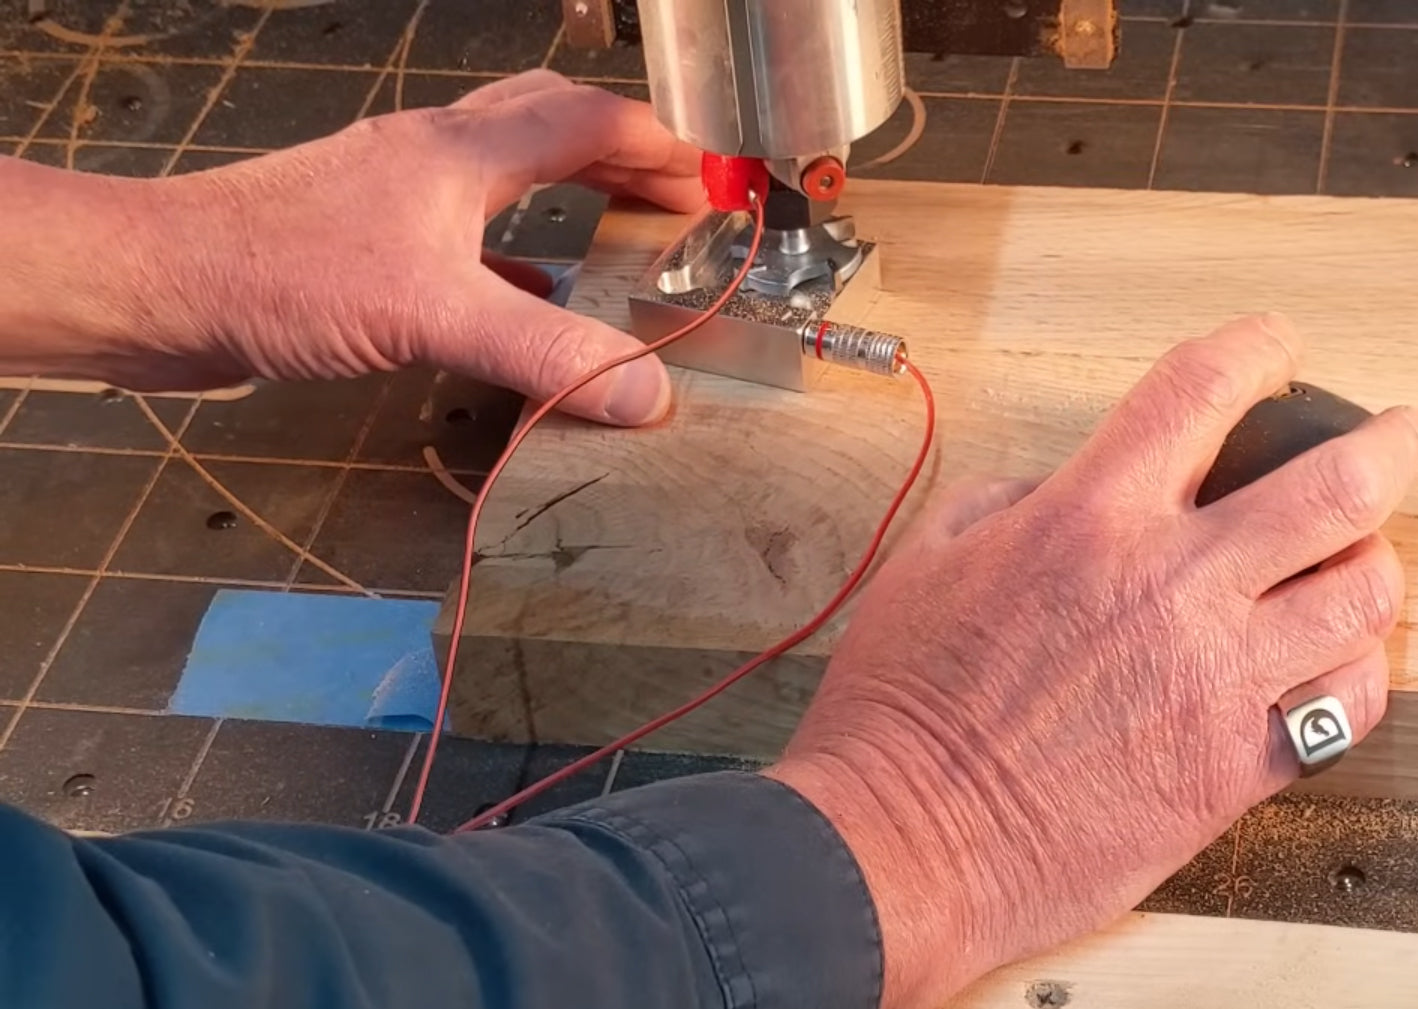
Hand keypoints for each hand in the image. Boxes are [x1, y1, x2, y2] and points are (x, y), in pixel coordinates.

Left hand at [31, 70, 700, 424]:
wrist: (163, 286)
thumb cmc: (289, 277)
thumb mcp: (435, 316)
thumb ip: (547, 352)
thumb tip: (650, 395)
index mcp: (463, 152)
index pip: (589, 121)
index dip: (663, 147)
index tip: (716, 186)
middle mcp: (434, 154)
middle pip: (551, 123)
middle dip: (624, 153)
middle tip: (680, 197)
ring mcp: (396, 192)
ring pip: (507, 170)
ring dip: (571, 190)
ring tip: (622, 230)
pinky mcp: (364, 236)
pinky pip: (466, 231)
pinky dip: (516, 253)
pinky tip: (529, 293)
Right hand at [766, 315, 1417, 1007]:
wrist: (908, 840)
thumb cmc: (904, 707)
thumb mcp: (931, 561)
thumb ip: (1015, 504)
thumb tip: (1064, 489)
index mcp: (1090, 516)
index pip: (1204, 388)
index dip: (1258, 348)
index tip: (1277, 347)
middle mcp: (1173, 584)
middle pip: (1340, 484)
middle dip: (1391, 444)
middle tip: (1402, 437)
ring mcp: (1218, 678)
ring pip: (1367, 596)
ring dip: (1376, 566)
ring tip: (1362, 563)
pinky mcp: (1236, 767)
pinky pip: (1347, 708)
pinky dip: (1355, 674)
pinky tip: (1334, 665)